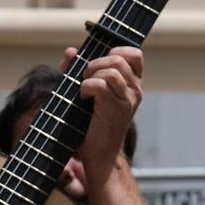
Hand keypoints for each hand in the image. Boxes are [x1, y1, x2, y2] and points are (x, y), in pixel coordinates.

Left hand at [66, 45, 143, 177]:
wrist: (97, 153)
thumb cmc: (90, 123)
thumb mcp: (86, 91)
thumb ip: (77, 70)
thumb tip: (69, 51)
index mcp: (132, 83)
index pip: (135, 54)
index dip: (115, 51)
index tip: (98, 64)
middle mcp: (135, 90)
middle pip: (119, 59)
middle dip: (95, 63)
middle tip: (85, 78)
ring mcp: (127, 100)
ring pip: (112, 70)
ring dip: (90, 75)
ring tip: (84, 89)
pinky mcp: (116, 110)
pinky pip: (100, 86)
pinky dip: (87, 87)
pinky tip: (83, 98)